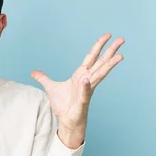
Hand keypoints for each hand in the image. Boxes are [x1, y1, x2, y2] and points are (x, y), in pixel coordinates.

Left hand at [31, 33, 124, 148]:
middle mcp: (87, 80)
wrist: (66, 121)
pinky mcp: (82, 102)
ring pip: (100, 75)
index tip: (108, 35)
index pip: (92, 56)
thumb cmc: (64, 105)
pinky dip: (85, 86)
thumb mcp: (51, 88)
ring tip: (119, 56)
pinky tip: (87, 79)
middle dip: (111, 51)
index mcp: (81, 74)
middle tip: (122, 39)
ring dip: (109, 65)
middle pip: (101, 62)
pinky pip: (84, 92)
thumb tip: (34, 72)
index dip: (99, 45)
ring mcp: (87, 90)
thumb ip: (44, 78)